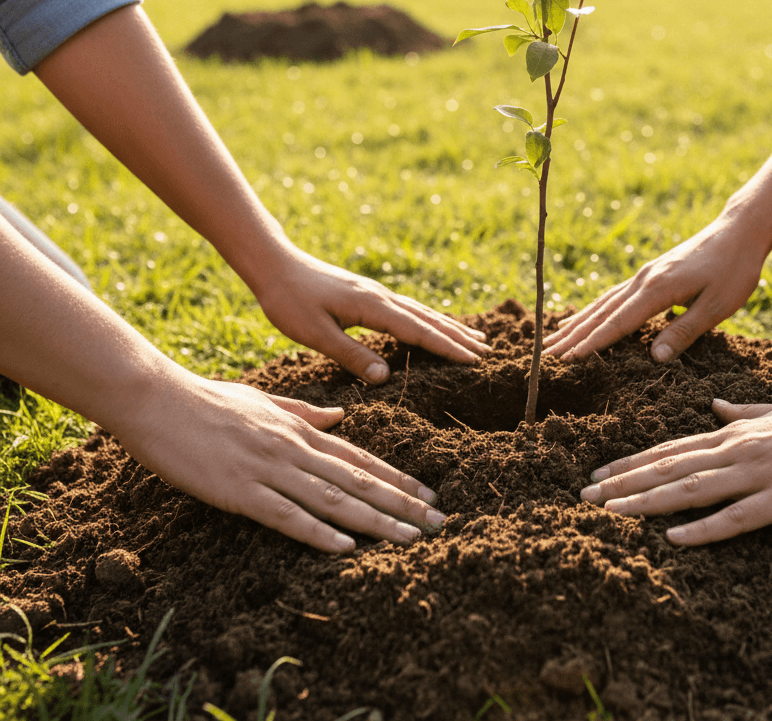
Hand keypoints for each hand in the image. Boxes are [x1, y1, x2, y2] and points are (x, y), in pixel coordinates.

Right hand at [114, 371, 444, 552]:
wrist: (158, 399)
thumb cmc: (208, 401)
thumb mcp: (264, 402)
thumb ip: (305, 411)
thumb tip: (342, 416)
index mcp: (300, 429)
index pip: (360, 458)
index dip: (398, 478)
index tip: (428, 494)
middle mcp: (294, 448)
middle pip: (358, 480)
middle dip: (402, 503)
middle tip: (438, 523)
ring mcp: (268, 469)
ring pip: (333, 499)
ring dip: (376, 520)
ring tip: (410, 537)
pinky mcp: (240, 491)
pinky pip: (286, 515)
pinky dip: (318, 532)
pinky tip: (346, 547)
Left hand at [254, 245, 489, 383]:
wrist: (274, 264)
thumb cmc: (289, 301)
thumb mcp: (315, 334)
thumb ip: (351, 355)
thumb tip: (386, 378)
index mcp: (372, 307)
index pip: (419, 331)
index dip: (447, 347)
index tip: (475, 360)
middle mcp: (381, 297)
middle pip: (429, 318)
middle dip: (458, 336)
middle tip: (489, 351)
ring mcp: (376, 293)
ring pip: (421, 312)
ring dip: (449, 326)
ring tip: (475, 337)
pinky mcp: (368, 294)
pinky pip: (409, 308)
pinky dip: (429, 318)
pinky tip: (433, 324)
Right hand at [544, 215, 763, 362]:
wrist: (739, 231)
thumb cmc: (735, 269)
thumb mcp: (718, 305)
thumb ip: (684, 331)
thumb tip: (654, 357)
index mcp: (658, 289)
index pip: (618, 323)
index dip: (592, 344)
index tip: (567, 360)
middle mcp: (643, 280)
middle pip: (601, 312)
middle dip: (573, 335)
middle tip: (545, 354)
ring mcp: (645, 274)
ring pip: (603, 302)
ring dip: (577, 322)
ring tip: (553, 338)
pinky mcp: (650, 273)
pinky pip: (614, 295)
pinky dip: (594, 309)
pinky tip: (586, 317)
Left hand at [580, 394, 771, 545]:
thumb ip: (741, 412)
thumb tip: (712, 407)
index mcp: (733, 432)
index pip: (671, 448)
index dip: (633, 462)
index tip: (600, 474)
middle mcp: (735, 449)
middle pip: (669, 468)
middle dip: (624, 483)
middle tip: (584, 496)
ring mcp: (757, 473)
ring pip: (690, 489)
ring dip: (647, 502)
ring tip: (611, 514)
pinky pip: (736, 517)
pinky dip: (703, 528)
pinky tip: (674, 538)